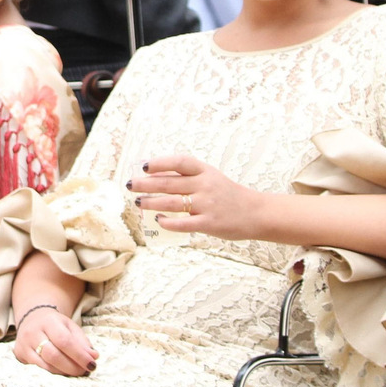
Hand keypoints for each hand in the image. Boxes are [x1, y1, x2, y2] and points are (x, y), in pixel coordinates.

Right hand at [14, 304, 96, 376]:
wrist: (32, 319)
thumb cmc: (55, 324)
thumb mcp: (70, 327)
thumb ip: (82, 341)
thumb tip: (93, 357)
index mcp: (48, 321)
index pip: (64, 341)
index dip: (79, 355)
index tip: (92, 364)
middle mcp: (33, 332)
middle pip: (53, 355)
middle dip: (72, 367)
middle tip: (84, 371)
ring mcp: (24, 344)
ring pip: (45, 366)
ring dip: (64, 372)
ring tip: (75, 372)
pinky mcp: (20, 355)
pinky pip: (38, 370)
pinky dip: (53, 373)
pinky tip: (62, 372)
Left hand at [128, 155, 269, 241]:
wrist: (255, 213)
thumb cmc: (227, 194)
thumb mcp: (211, 177)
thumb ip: (188, 177)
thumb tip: (154, 176)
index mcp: (205, 171)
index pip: (180, 162)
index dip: (160, 163)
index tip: (144, 166)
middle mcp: (205, 185)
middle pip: (169, 183)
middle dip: (146, 184)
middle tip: (130, 185)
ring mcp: (207, 205)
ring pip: (172, 203)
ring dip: (151, 203)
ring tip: (139, 203)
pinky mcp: (209, 223)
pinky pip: (183, 224)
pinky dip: (168, 222)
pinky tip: (158, 220)